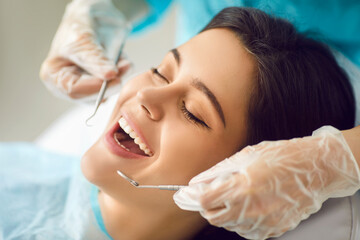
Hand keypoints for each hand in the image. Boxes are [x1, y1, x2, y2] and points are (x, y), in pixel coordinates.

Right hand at [40, 0, 130, 99]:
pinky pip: (114, 87)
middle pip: (91, 97)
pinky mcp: (101, 84)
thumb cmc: (80, 25)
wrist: (94, 18)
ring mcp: (86, 86)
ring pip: (106, 94)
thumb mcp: (84, 38)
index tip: (113, 76)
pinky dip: (122, 74)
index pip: (73, 91)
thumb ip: (95, 58)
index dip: (95, 87)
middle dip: (110, 83)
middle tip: (125, 66)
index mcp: (53, 75)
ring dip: (119, 77)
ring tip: (124, 61)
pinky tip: (123, 61)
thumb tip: (109, 75)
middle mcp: (67, 85)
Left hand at [174, 126, 359, 238]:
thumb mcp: (245, 156)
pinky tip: (247, 205)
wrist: (315, 170)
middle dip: (205, 206)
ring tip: (234, 195)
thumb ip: (217, 172)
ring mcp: (262, 223)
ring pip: (228, 225)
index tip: (182, 195)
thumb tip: (196, 182)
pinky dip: (240, 220)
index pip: (204, 201)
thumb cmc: (281, 157)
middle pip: (213, 217)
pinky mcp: (273, 230)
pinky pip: (246, 231)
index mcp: (242, 187)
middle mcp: (250, 209)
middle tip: (208, 194)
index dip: (189, 198)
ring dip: (223, 212)